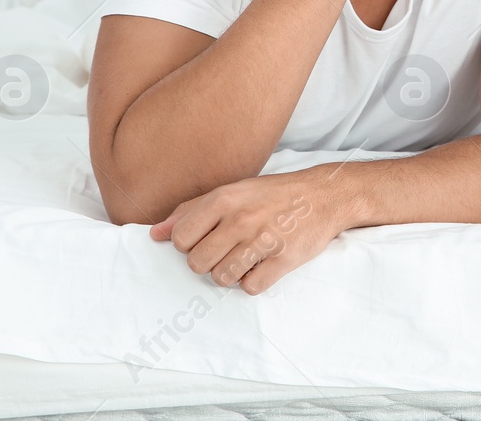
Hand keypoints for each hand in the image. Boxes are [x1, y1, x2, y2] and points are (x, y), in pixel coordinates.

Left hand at [149, 165, 359, 293]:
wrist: (325, 195)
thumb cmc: (273, 194)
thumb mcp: (233, 191)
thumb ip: (191, 210)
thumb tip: (155, 234)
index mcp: (224, 199)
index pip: (182, 239)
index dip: (191, 245)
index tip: (208, 239)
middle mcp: (241, 219)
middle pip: (198, 264)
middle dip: (209, 262)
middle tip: (229, 251)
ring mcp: (263, 241)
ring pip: (222, 278)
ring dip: (231, 274)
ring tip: (247, 258)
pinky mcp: (284, 260)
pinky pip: (250, 287)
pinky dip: (254, 281)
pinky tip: (263, 265)